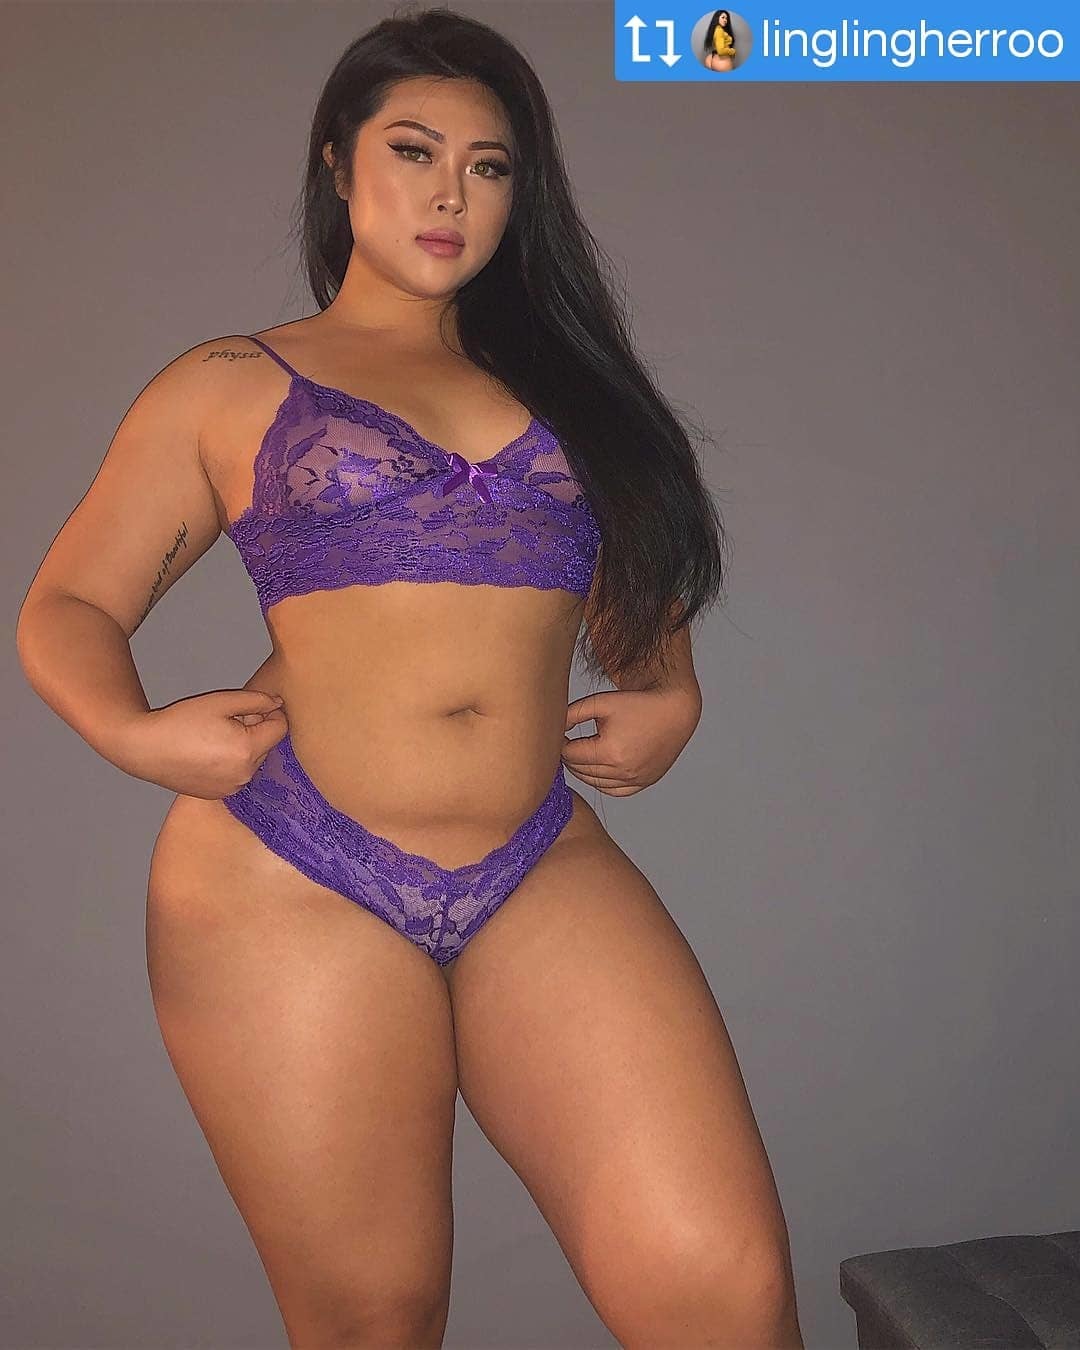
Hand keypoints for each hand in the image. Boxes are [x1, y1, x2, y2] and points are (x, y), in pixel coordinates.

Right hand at [116, 688, 288, 797]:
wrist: (145, 749)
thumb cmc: (181, 722)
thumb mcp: (221, 702)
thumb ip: (256, 700)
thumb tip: (278, 704)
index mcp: (248, 750)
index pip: (281, 728)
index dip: (270, 713)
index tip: (249, 707)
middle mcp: (244, 774)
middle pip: (267, 745)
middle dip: (255, 730)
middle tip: (224, 722)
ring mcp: (232, 788)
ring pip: (253, 761)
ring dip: (244, 747)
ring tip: (213, 738)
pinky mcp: (220, 795)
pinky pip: (238, 774)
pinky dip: (231, 763)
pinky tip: (207, 754)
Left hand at [560, 684, 701, 795]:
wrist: (674, 712)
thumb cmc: (638, 704)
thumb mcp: (601, 703)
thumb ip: (572, 714)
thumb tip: (551, 728)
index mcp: (609, 752)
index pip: (570, 755)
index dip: (561, 743)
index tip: (559, 734)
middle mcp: (623, 771)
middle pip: (580, 770)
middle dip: (570, 756)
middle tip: (568, 742)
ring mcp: (634, 780)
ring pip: (594, 782)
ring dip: (584, 769)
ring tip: (582, 752)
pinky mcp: (643, 782)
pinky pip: (613, 790)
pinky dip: (602, 781)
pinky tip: (599, 766)